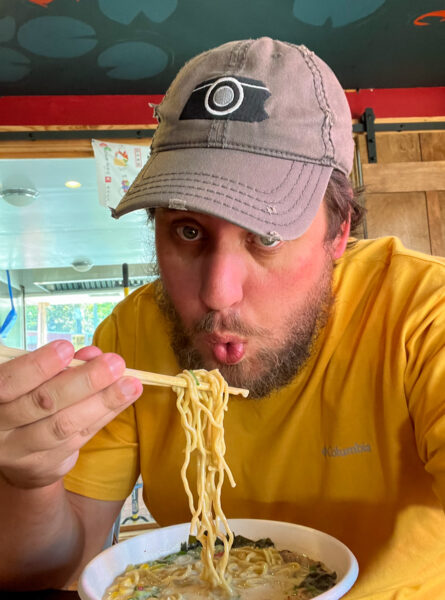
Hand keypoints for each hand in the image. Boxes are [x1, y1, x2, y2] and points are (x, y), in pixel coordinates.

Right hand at [0, 341, 141, 488]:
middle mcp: (1, 429)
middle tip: (114, 364)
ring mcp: (23, 452)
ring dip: (102, 402)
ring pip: (65, 425)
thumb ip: (57, 365)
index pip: (8, 383)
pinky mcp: (47, 465)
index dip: (37, 366)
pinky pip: (81, 436)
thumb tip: (91, 354)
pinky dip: (106, 414)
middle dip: (83, 382)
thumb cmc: (23, 399)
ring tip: (130, 384)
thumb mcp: (29, 379)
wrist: (15, 451)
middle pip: (43, 404)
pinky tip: (126, 397)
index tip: (67, 348)